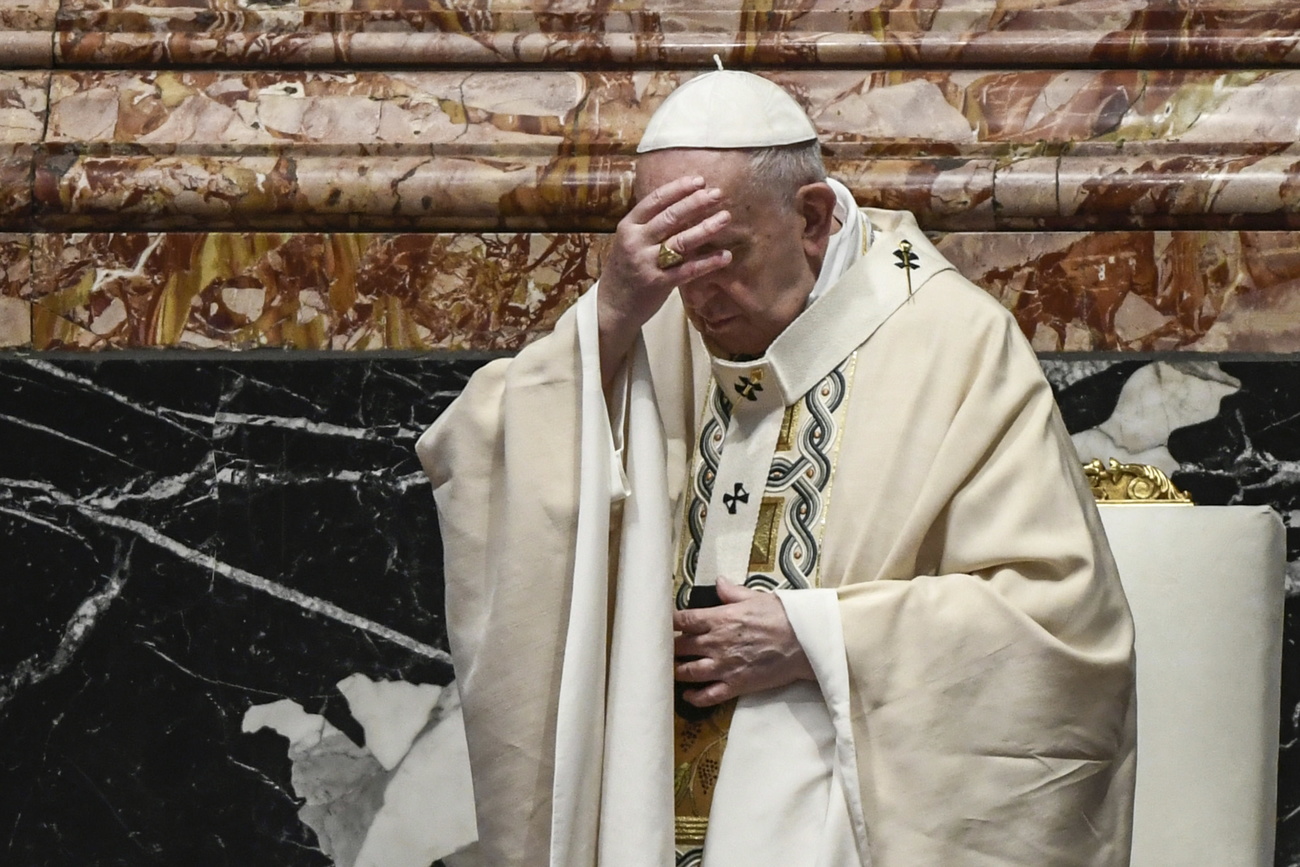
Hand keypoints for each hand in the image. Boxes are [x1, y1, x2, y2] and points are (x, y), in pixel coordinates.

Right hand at [598, 176, 732, 385]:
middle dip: (696, 203)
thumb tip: (685, 204)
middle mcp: (636, 241)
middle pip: (671, 217)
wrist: (612, 306)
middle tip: (718, 194)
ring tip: (725, 218)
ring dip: (706, 228)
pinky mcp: (658, 284)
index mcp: (628, 226)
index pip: (655, 200)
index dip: (678, 189)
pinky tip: (725, 255)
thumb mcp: (630, 241)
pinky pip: (688, 270)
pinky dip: (708, 262)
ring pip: (681, 241)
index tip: (699, 181)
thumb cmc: (626, 269)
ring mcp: (647, 263)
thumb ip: (651, 225)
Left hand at [672, 577, 814, 707]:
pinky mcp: (735, 685)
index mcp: (719, 618)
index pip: (683, 619)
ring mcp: (724, 666)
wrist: (804, 643)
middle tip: (663, 647)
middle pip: (680, 646)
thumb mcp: (756, 597)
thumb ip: (732, 592)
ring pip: (688, 672)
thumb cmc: (782, 616)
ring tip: (671, 669)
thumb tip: (718, 582)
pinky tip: (687, 694)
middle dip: (669, 646)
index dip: (669, 621)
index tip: (664, 622)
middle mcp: (716, 643)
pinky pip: (708, 695)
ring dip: (676, 671)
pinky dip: (694, 697)